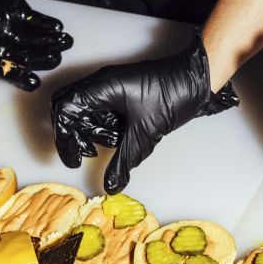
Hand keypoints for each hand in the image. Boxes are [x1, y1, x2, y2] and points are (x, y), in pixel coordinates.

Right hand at [0, 0, 73, 89]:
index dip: (10, 73)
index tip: (32, 81)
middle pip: (13, 51)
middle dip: (36, 57)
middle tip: (56, 58)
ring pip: (24, 36)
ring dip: (44, 43)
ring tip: (64, 44)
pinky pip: (29, 16)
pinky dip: (44, 24)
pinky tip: (58, 28)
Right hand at [51, 32, 238, 192]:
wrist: (198, 79)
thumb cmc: (174, 93)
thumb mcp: (146, 133)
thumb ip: (124, 161)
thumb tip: (110, 185)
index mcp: (101, 87)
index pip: (65, 110)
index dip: (64, 138)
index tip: (74, 160)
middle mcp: (101, 83)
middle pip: (68, 108)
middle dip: (73, 134)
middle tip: (85, 154)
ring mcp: (110, 87)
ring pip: (85, 111)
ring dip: (93, 131)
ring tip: (112, 144)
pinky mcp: (121, 93)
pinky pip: (102, 110)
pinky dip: (105, 127)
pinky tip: (121, 138)